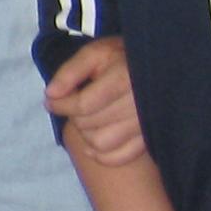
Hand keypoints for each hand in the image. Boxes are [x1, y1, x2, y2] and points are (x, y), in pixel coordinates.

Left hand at [46, 37, 146, 167]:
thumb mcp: (95, 54)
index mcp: (124, 79)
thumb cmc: (122, 58)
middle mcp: (137, 104)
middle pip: (90, 123)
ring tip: (86, 121)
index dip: (61, 105)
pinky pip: (121, 156)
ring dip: (86, 135)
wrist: (160, 65)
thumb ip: (70, 71)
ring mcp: (145, 123)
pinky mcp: (150, 137)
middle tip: (74, 106)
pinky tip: (93, 144)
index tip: (50, 101)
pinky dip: (102, 155)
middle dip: (74, 116)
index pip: (83, 104)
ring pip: (102, 143)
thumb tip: (50, 94)